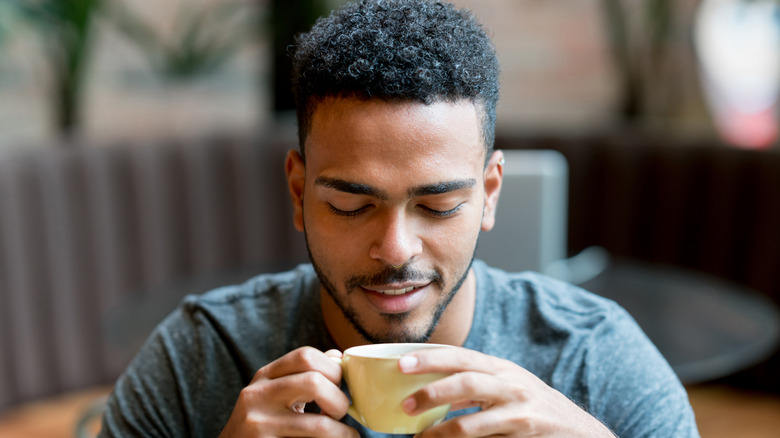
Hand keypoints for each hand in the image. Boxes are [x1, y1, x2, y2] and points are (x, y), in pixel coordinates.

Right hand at [219, 347, 357, 437]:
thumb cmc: (259, 423)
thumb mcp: (275, 393)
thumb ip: (302, 375)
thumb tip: (337, 356)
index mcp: (265, 376)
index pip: (306, 356)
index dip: (333, 369)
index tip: (340, 386)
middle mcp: (258, 395)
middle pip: (314, 382)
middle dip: (338, 399)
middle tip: (341, 412)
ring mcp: (259, 424)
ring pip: (319, 424)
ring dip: (341, 431)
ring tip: (347, 436)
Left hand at [399, 347, 615, 436]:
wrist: (578, 430)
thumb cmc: (531, 405)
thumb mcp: (505, 385)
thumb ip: (473, 383)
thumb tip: (427, 386)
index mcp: (499, 368)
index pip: (460, 356)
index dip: (430, 358)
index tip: (401, 363)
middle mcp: (509, 385)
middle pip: (465, 381)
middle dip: (432, 390)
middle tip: (405, 402)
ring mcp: (518, 412)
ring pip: (471, 422)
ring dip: (440, 431)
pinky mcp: (523, 435)